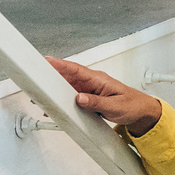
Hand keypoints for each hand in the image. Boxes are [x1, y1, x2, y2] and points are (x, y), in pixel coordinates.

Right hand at [46, 56, 163, 135]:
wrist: (140, 112)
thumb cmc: (132, 105)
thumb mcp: (115, 106)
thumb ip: (96, 102)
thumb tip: (79, 99)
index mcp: (99, 79)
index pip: (76, 69)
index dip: (61, 65)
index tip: (47, 61)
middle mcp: (91, 83)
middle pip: (67, 77)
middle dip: (51, 76)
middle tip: (35, 79)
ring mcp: (88, 90)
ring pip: (67, 88)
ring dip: (54, 90)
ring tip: (39, 95)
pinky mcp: (87, 99)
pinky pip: (71, 98)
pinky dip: (61, 101)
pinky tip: (53, 106)